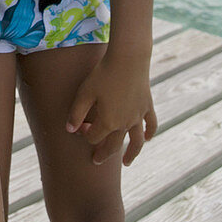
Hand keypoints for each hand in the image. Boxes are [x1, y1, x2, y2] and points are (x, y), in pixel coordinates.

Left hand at [66, 50, 156, 165]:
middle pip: (113, 145)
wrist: (128, 58)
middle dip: (104, 153)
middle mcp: (125, 123)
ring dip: (131, 153)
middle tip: (97, 160)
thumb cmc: (103, 74)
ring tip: (126, 163)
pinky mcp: (147, 106)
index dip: (85, 134)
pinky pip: (151, 124)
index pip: (94, 137)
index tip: (80, 126)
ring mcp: (138, 116)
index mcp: (108, 122)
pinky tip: (147, 138)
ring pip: (137, 141)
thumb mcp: (85, 92)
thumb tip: (70, 130)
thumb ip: (76, 113)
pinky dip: (149, 133)